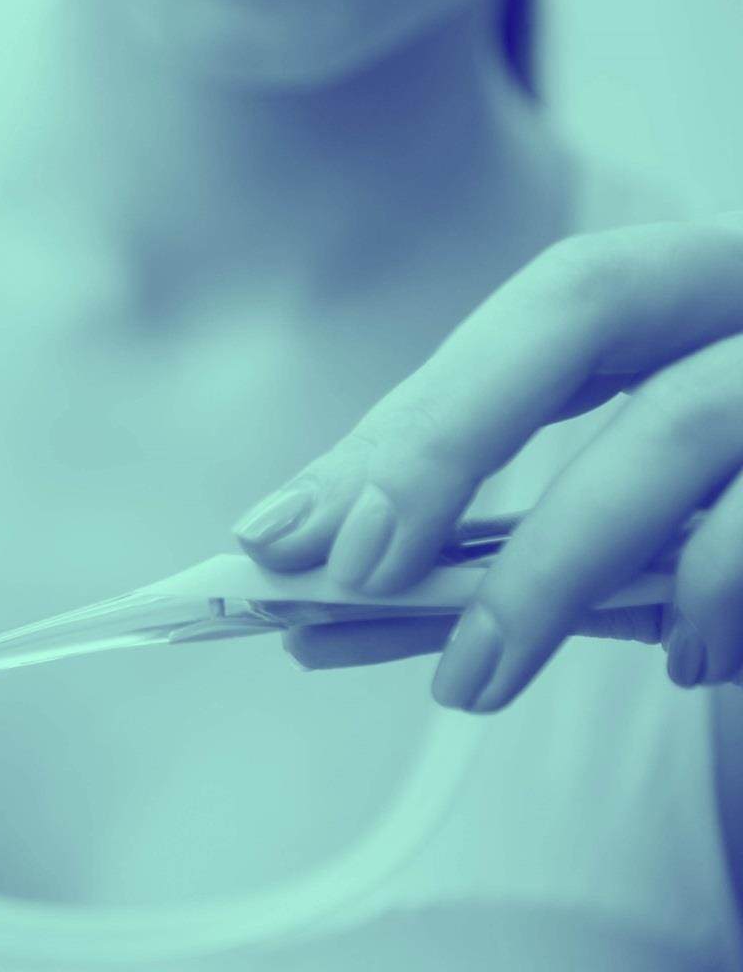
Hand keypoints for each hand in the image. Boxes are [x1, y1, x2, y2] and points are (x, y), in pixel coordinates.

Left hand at [230, 215, 742, 710]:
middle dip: (444, 434)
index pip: (529, 319)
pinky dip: (717, 590)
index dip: (405, 420)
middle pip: (585, 303)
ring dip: (555, 560)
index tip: (274, 534)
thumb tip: (317, 598)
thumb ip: (491, 548)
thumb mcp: (635, 527)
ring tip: (472, 680)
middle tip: (352, 569)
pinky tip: (682, 661)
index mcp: (698, 291)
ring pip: (680, 423)